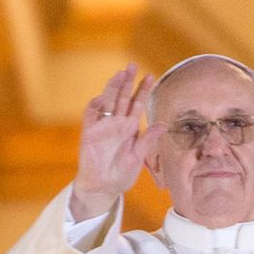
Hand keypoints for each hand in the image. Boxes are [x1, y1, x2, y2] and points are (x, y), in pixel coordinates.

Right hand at [70, 64, 164, 219]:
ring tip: (120, 74)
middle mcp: (116, 123)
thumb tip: (164, 125)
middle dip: (127, 81)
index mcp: (130, 128)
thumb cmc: (121, 175)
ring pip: (108, 101)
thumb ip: (148, 140)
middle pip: (122, 97)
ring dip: (112, 87)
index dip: (142, 90)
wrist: (103, 188)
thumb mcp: (138, 158)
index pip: (137, 104)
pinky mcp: (89, 133)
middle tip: (132, 65)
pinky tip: (102, 98)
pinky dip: (95, 106)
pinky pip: (91, 115)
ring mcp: (102, 126)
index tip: (150, 76)